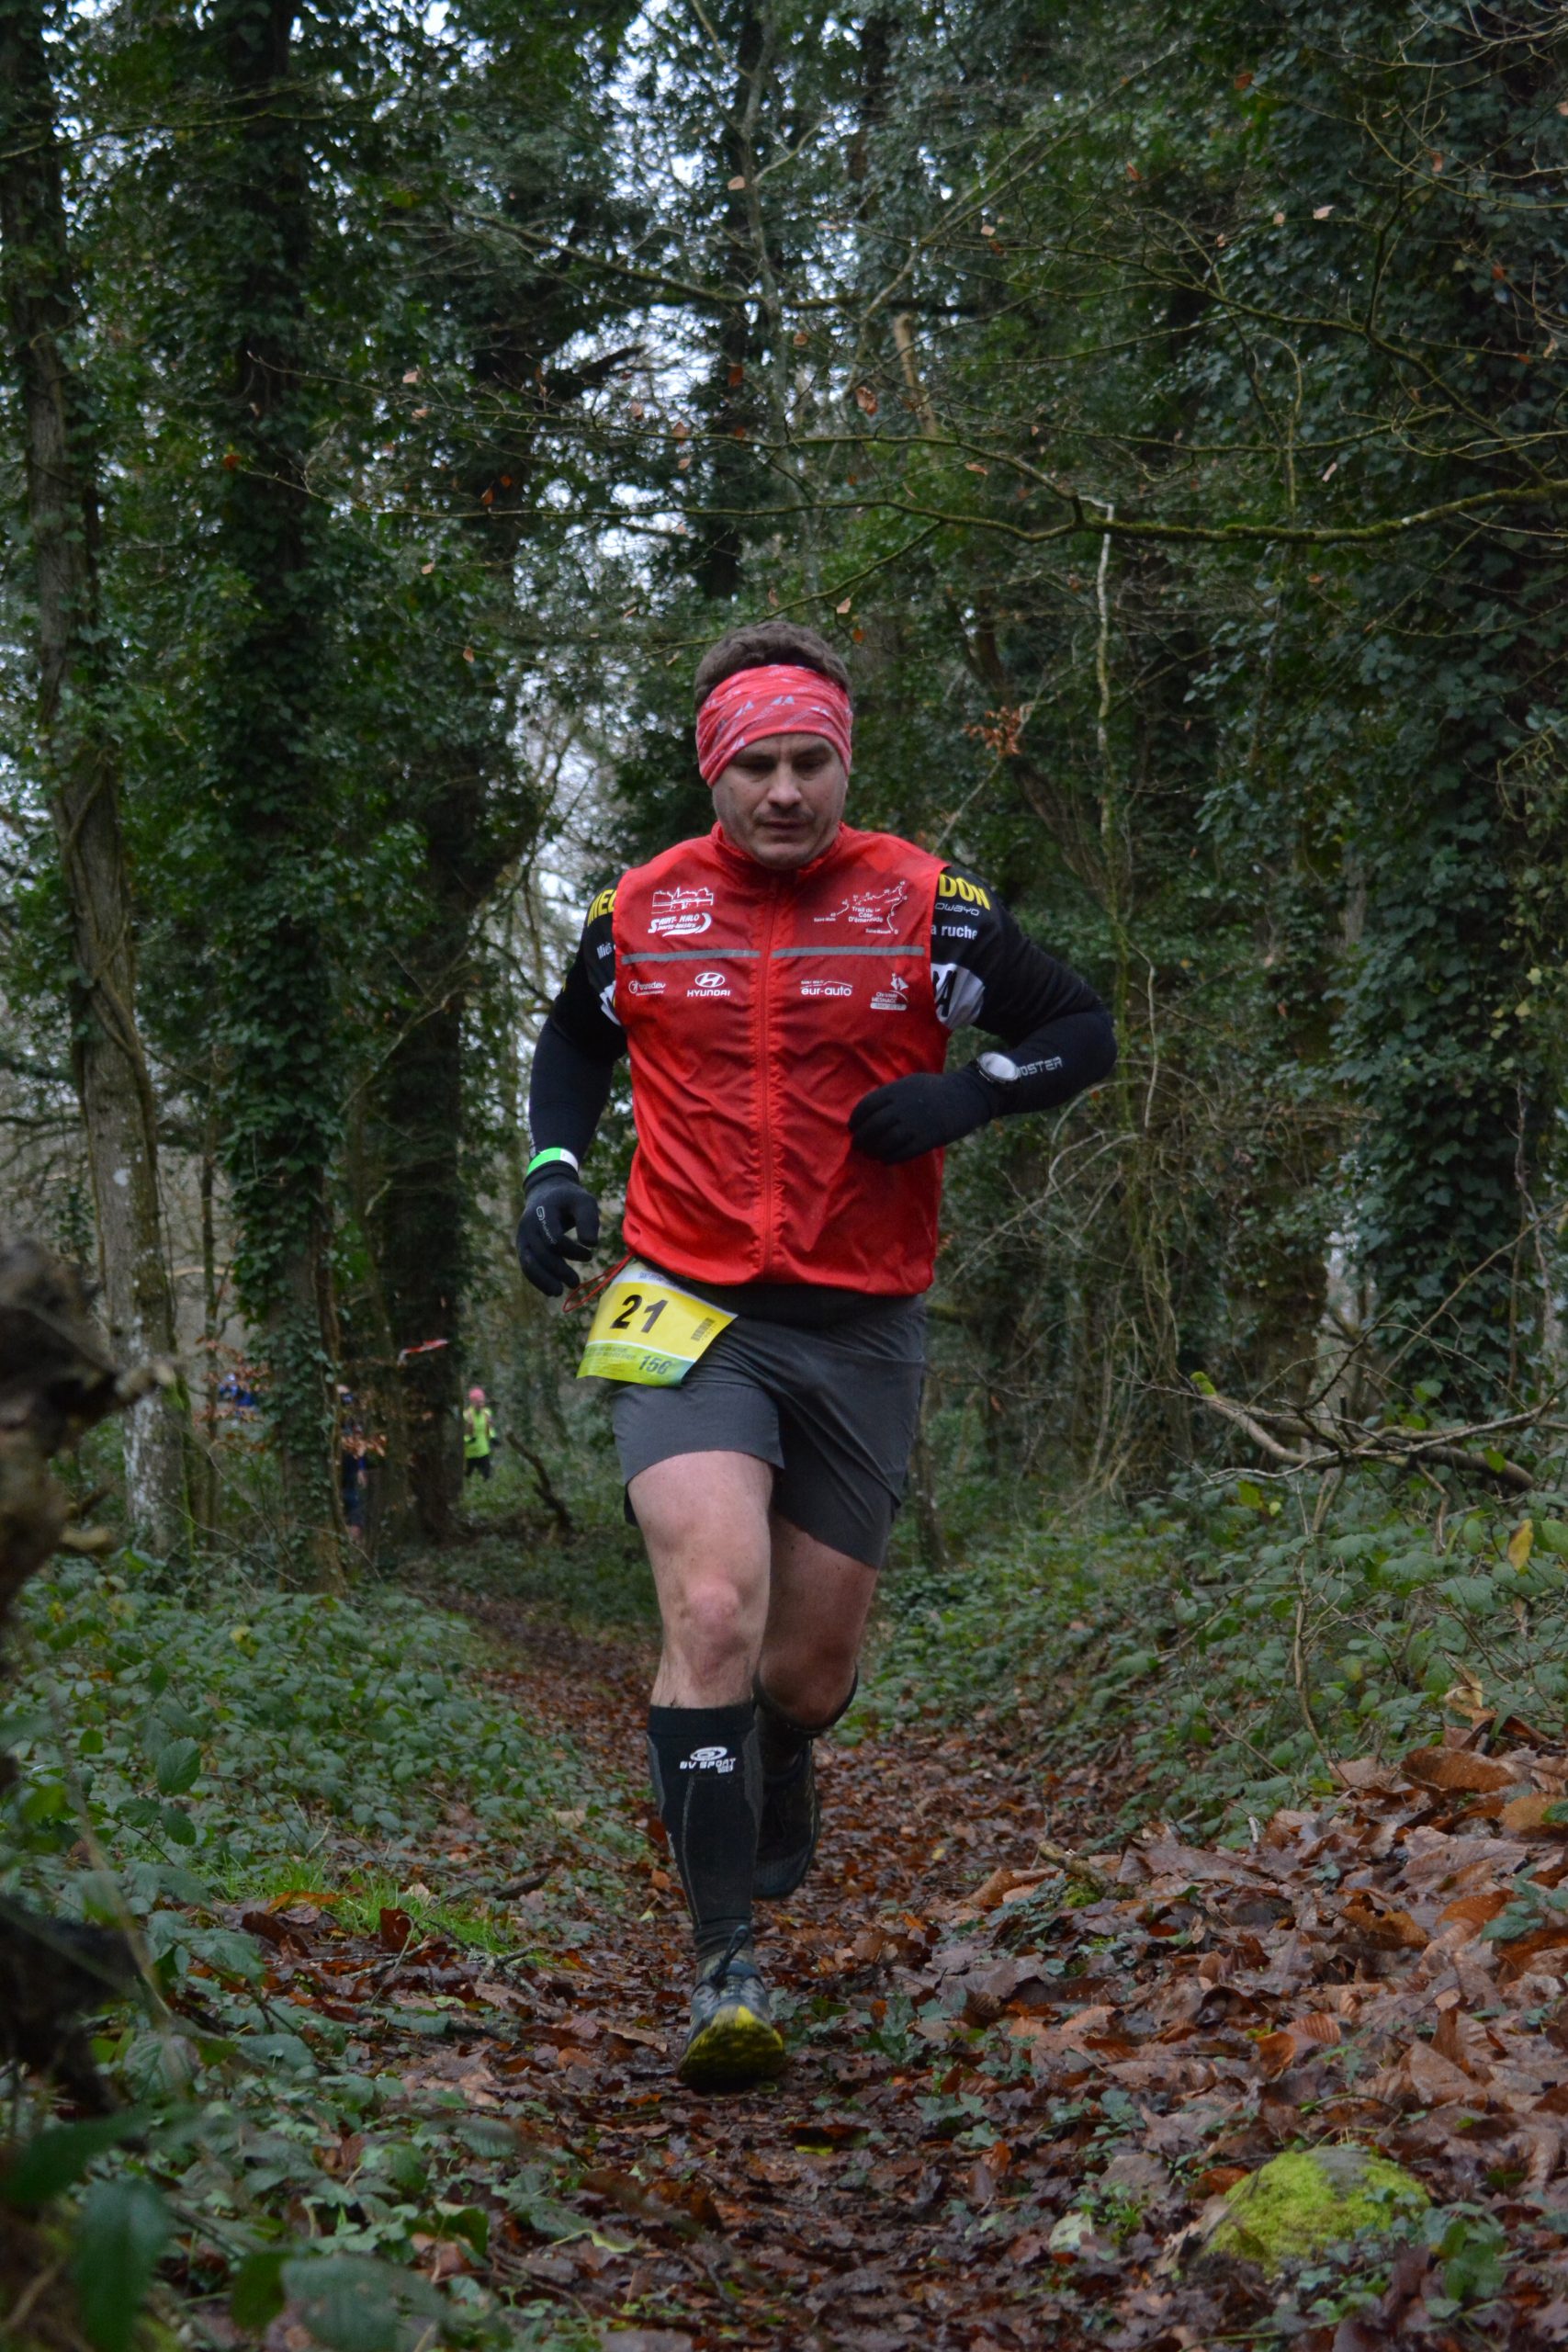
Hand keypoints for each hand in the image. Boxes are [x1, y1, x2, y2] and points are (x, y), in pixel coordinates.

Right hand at [516, 1174, 600, 1296]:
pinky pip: (526, 1265)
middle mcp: (528, 1226)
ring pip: (528, 1263)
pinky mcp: (522, 1246)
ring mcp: (523, 1237)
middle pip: (541, 1254)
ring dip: (543, 1280)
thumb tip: (591, 1244)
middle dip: (558, 1270)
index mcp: (543, 1212)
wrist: (547, 1191)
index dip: (572, 1251)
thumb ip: (589, 1219)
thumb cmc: (569, 1198)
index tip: (589, 1255)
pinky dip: (537, 1279)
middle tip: (575, 1283)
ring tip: (558, 1293)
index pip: (555, 1238)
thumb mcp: (584, 1201)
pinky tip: (550, 1290)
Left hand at [848, 1066, 994, 1164]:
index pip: (867, 1106)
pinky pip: (903, 1152)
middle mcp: (904, 1106)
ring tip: (871, 1155)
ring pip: (886, 1142)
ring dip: (875, 1151)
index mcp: (898, 1090)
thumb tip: (869, 1112)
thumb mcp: (911, 1083)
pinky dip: (891, 1158)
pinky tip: (886, 1160)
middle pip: (873, 1126)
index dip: (856, 1119)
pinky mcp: (928, 1138)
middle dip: (861, 1138)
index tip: (853, 1128)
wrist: (967, 1095)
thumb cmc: (936, 1090)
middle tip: (858, 1145)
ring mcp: (916, 1123)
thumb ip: (891, 1095)